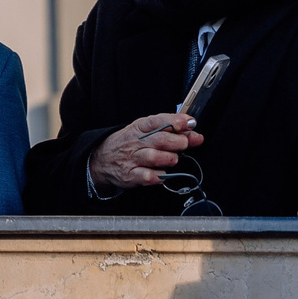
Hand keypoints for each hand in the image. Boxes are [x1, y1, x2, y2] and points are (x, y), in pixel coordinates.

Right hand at [86, 112, 200, 191]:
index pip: (157, 121)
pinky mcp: (130, 175)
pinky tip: (162, 174)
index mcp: (140, 127)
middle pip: (160, 140)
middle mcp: (136, 142)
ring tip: (172, 159)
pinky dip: (159, 176)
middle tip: (184, 144)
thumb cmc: (130, 143)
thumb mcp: (146, 132)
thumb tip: (194, 131)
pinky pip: (147, 177)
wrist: (102, 158)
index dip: (174, 121)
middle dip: (178, 142)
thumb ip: (172, 131)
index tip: (189, 123)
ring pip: (154, 158)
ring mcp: (132, 159)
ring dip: (169, 158)